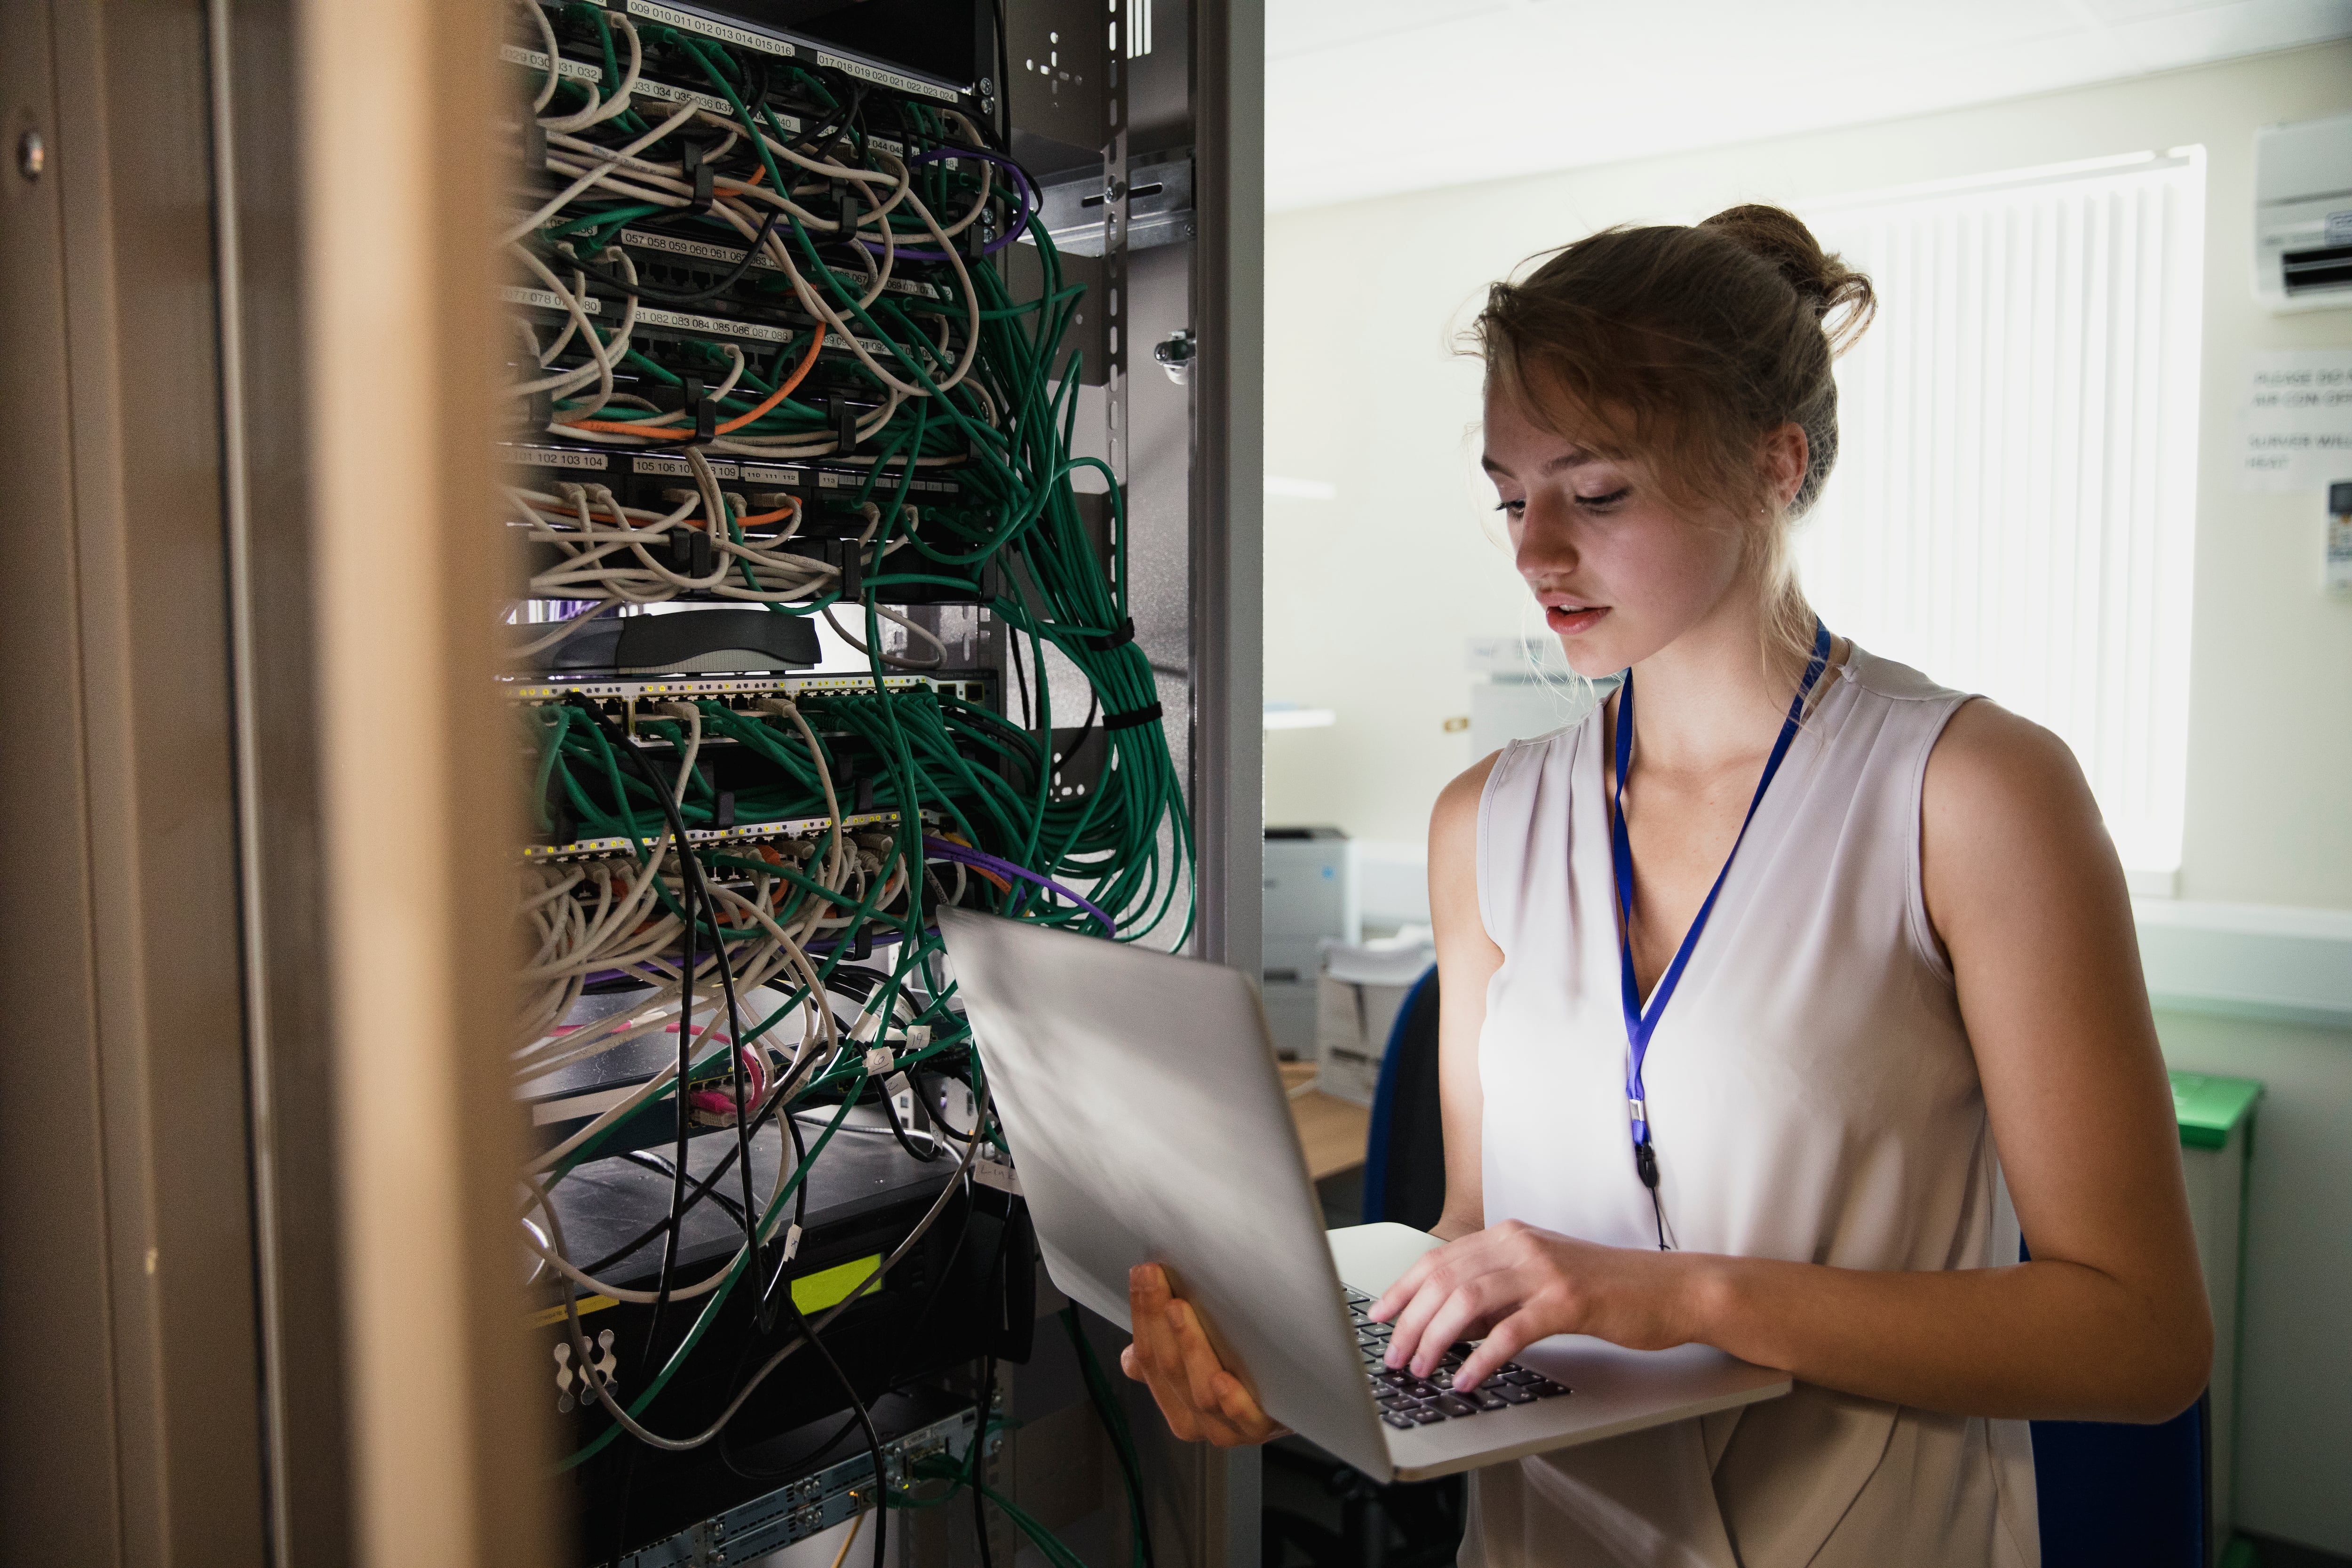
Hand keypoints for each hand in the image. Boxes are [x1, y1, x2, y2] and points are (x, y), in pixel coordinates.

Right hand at [1118, 1263, 1290, 1445]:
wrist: (1301, 1399)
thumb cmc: (1245, 1372)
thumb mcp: (1198, 1362)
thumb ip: (1166, 1357)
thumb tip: (1128, 1358)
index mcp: (1174, 1401)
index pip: (1146, 1359)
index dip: (1142, 1315)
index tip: (1143, 1276)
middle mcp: (1197, 1418)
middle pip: (1170, 1370)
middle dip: (1157, 1320)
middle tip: (1155, 1279)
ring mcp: (1230, 1427)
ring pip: (1201, 1393)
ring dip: (1189, 1348)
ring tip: (1179, 1310)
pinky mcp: (1264, 1429)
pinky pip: (1245, 1419)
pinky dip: (1232, 1401)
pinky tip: (1224, 1380)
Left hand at [1369, 1220, 1702, 1390]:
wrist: (1670, 1288)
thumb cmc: (1608, 1288)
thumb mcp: (1542, 1280)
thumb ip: (1498, 1292)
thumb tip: (1450, 1322)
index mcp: (1511, 1237)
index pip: (1440, 1259)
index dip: (1404, 1288)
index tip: (1380, 1315)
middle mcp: (1521, 1245)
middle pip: (1445, 1279)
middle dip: (1411, 1322)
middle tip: (1394, 1357)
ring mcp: (1544, 1271)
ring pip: (1468, 1301)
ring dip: (1436, 1339)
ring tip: (1420, 1369)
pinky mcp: (1568, 1301)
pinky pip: (1511, 1330)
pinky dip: (1482, 1356)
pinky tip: (1467, 1377)